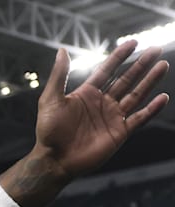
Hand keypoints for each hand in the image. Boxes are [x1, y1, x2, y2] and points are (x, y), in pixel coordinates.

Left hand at [33, 40, 168, 179]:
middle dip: (140, 65)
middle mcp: (101, 103)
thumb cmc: (48, 131)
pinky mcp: (119, 133)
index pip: (107, 70)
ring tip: (162, 65)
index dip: (119, 57)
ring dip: (150, 81)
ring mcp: (112, 118)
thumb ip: (59, 75)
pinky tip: (163, 97)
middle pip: (126, 80)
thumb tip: (62, 50)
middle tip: (155, 49)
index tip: (133, 43)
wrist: (54, 159)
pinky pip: (139, 118)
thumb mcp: (51, 99)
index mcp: (86, 94)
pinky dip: (152, 109)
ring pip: (136, 95)